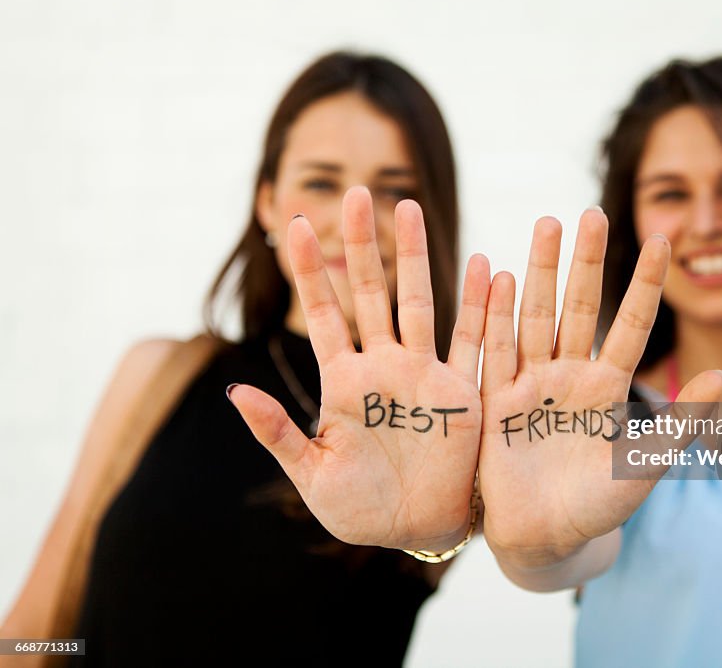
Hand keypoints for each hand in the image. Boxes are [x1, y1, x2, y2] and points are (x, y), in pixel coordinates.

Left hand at [228, 186, 488, 551]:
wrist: (416, 531)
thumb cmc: (359, 509)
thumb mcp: (311, 475)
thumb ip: (278, 432)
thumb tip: (234, 392)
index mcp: (342, 382)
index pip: (323, 313)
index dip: (311, 271)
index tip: (296, 224)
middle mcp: (382, 366)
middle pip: (371, 291)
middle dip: (363, 244)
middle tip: (357, 192)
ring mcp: (422, 373)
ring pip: (418, 301)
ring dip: (415, 256)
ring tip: (408, 207)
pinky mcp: (459, 391)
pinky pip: (472, 341)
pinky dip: (479, 306)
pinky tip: (486, 268)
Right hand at [479, 209, 721, 567]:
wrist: (543, 539)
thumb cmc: (598, 508)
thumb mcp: (645, 466)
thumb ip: (681, 423)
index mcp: (609, 387)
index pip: (632, 324)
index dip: (647, 284)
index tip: (662, 240)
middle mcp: (570, 375)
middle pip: (580, 307)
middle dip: (587, 261)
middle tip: (593, 213)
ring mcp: (532, 383)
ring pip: (537, 315)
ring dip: (539, 272)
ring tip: (546, 224)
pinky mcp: (496, 399)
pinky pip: (495, 349)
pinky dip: (494, 313)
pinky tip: (495, 273)